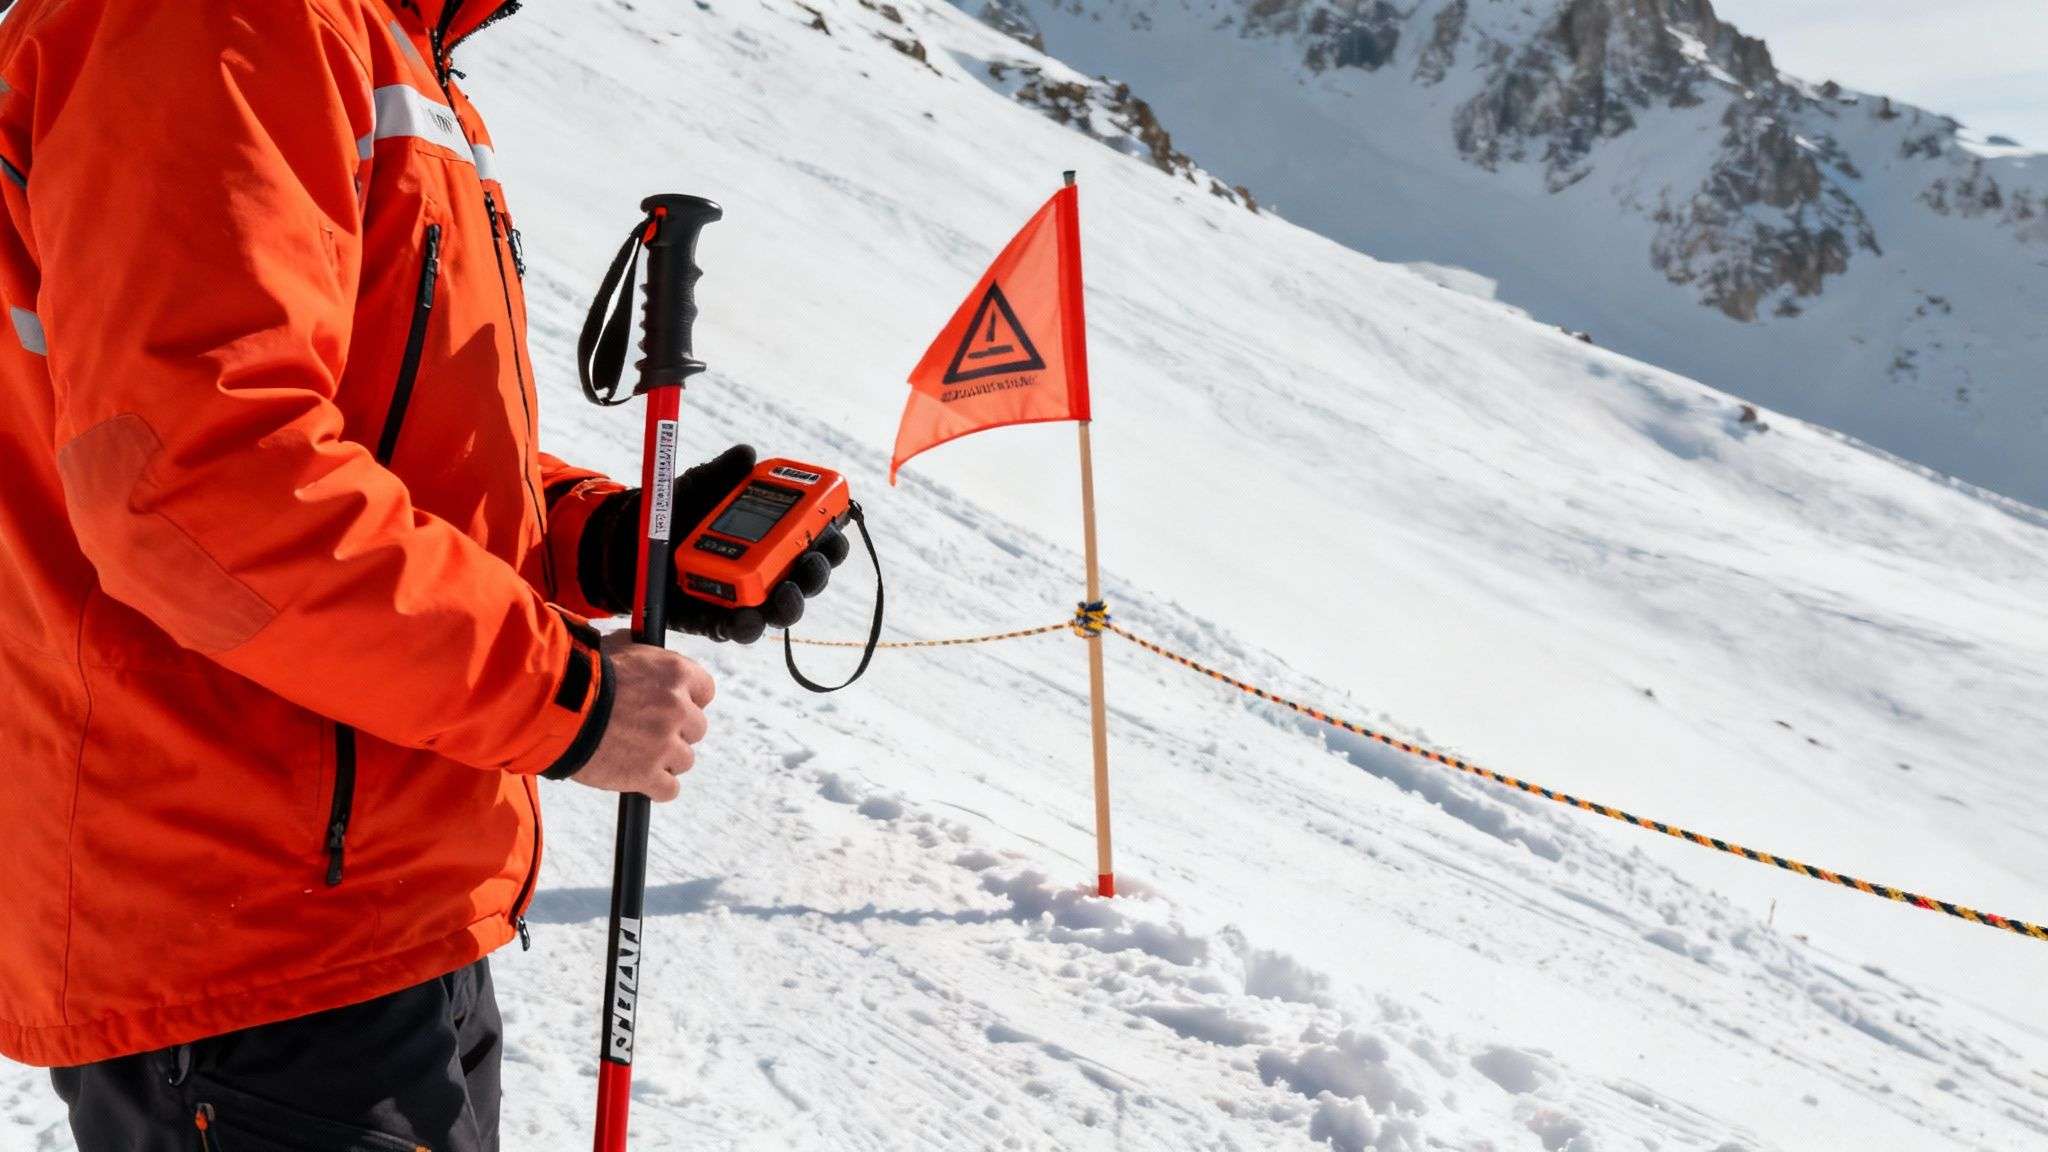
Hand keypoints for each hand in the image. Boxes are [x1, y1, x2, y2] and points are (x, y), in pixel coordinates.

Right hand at [570, 633, 714, 800]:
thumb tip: (643, 647)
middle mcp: (678, 708)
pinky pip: (669, 790)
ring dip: (664, 759)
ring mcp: (664, 744)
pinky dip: (655, 787)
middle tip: (646, 730)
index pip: (705, 691)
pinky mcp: (647, 775)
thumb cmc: (580, 673)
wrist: (554, 707)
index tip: (672, 706)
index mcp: (676, 674)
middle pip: (696, 728)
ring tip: (634, 753)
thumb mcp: (617, 646)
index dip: (688, 700)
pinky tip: (637, 778)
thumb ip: (640, 652)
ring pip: (684, 760)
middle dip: (674, 731)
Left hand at [585, 445, 850, 642]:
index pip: (816, 540)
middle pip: (808, 578)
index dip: (832, 537)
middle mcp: (769, 569)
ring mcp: (747, 598)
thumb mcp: (700, 486)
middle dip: (817, 573)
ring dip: (791, 604)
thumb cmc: (676, 511)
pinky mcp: (719, 621)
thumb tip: (745, 453)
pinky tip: (747, 618)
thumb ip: (724, 472)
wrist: (629, 541)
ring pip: (782, 610)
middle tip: (813, 562)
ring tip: (786, 594)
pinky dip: (746, 626)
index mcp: (775, 536)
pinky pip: (740, 630)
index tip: (834, 528)